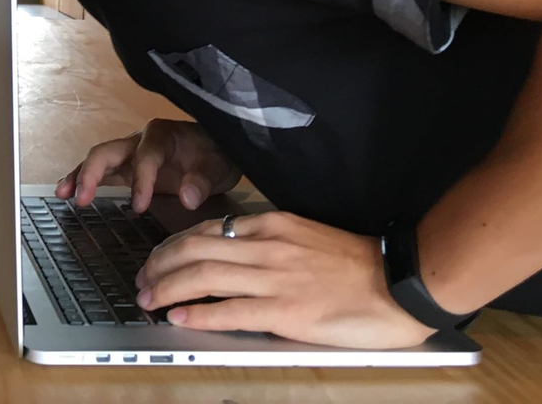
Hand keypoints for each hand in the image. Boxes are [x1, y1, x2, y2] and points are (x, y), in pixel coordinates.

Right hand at [55, 119, 240, 212]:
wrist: (216, 150)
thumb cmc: (216, 155)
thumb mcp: (218, 166)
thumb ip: (203, 181)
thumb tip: (187, 198)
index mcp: (162, 135)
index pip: (146, 157)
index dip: (141, 181)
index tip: (139, 207)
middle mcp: (139, 140)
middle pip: (108, 151)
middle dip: (92, 173)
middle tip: (82, 198)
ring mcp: (129, 152)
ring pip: (98, 160)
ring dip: (79, 176)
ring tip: (63, 194)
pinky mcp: (126, 166)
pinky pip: (101, 171)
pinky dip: (84, 180)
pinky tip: (68, 192)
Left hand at [133, 211, 435, 348]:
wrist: (400, 282)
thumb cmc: (357, 265)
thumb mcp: (306, 237)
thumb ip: (271, 242)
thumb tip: (236, 255)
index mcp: (272, 226)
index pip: (207, 230)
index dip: (173, 245)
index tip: (156, 258)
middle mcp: (266, 247)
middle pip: (194, 249)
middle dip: (159, 264)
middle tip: (141, 280)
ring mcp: (274, 278)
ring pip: (203, 276)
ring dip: (167, 287)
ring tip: (147, 299)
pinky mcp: (286, 311)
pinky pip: (231, 310)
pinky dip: (199, 312)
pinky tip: (178, 316)